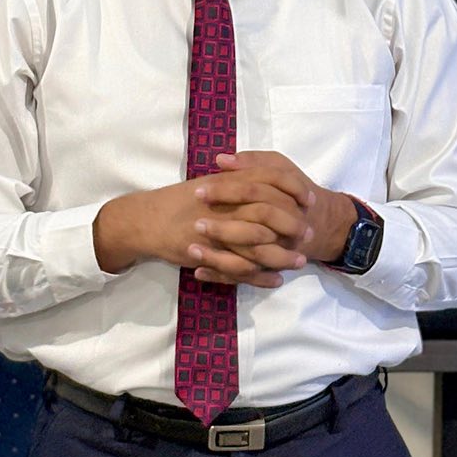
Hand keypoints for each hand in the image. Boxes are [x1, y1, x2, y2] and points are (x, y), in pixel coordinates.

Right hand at [94, 176, 307, 289]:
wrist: (147, 220)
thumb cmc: (179, 200)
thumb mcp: (210, 181)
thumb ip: (237, 178)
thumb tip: (267, 177)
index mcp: (228, 183)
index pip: (271, 179)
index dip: (294, 189)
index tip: (309, 199)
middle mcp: (226, 206)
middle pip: (271, 214)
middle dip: (294, 225)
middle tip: (309, 234)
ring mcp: (218, 232)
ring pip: (260, 245)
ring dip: (283, 255)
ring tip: (299, 262)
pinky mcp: (211, 256)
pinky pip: (242, 269)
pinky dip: (261, 276)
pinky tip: (275, 279)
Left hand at [207, 153, 358, 269]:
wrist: (322, 224)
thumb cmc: (293, 193)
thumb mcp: (279, 168)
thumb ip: (252, 162)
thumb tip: (221, 160)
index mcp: (282, 198)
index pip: (251, 192)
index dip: (224, 190)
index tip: (198, 190)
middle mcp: (282, 228)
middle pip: (250, 230)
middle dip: (221, 228)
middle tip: (195, 223)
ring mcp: (276, 252)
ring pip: (247, 259)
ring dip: (218, 256)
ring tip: (192, 250)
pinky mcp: (269, 268)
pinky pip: (245, 277)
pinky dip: (221, 275)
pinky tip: (198, 271)